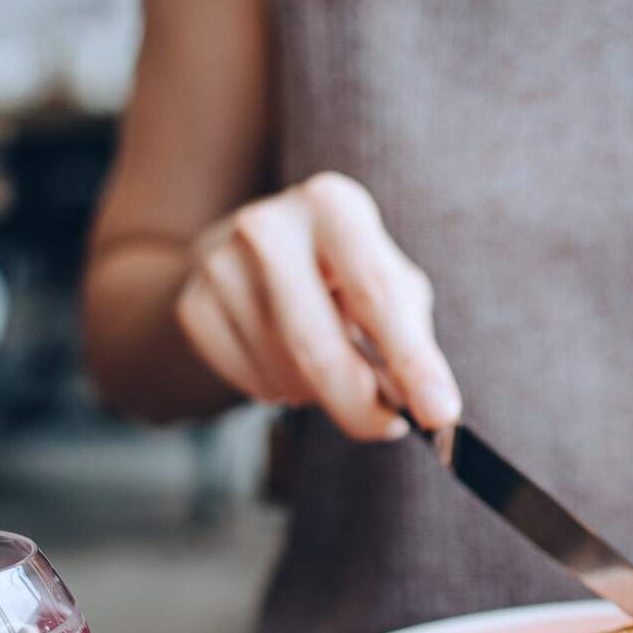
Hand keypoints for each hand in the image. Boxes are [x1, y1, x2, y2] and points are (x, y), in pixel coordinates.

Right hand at [174, 171, 458, 439]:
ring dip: (321, 394)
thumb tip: (426, 406)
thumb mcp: (385, 280)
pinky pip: (252, 385)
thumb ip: (409, 337)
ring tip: (329, 364)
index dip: (412, 362)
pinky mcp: (194, 307)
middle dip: (360, 405)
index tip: (439, 414)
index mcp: (332, 205)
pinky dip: (282, 391)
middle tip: (389, 427)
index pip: (377, 295)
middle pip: (318, 348)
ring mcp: (220, 266)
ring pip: (286, 375)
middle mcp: (268, 227)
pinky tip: (287, 361)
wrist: (245, 256)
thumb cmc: (339, 274)